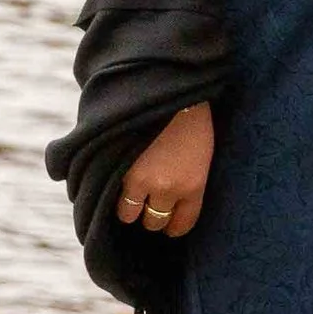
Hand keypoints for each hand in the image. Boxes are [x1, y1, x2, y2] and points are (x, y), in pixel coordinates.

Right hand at [117, 101, 213, 239]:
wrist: (168, 87)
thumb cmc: (189, 118)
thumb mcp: (201, 154)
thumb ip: (186, 182)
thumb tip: (170, 204)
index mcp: (194, 185)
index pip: (183, 224)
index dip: (174, 226)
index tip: (168, 223)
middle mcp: (168, 188)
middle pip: (154, 222)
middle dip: (151, 215)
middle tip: (147, 203)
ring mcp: (141, 179)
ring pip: (129, 215)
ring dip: (129, 207)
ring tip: (129, 194)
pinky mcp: (119, 168)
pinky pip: (111, 198)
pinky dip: (111, 193)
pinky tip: (115, 183)